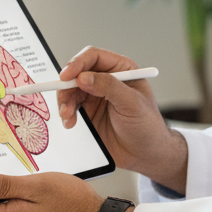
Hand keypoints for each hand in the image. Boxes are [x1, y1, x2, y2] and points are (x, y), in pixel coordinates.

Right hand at [56, 47, 187, 192]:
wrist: (144, 153)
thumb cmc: (147, 125)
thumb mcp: (132, 103)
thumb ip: (109, 87)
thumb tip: (84, 77)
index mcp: (121, 70)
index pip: (94, 57)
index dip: (78, 63)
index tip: (67, 76)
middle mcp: (106, 79)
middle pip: (78, 72)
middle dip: (67, 85)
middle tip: (64, 100)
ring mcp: (95, 95)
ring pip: (71, 90)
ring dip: (65, 101)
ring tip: (68, 116)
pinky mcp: (88, 112)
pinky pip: (70, 106)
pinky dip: (66, 113)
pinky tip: (70, 122)